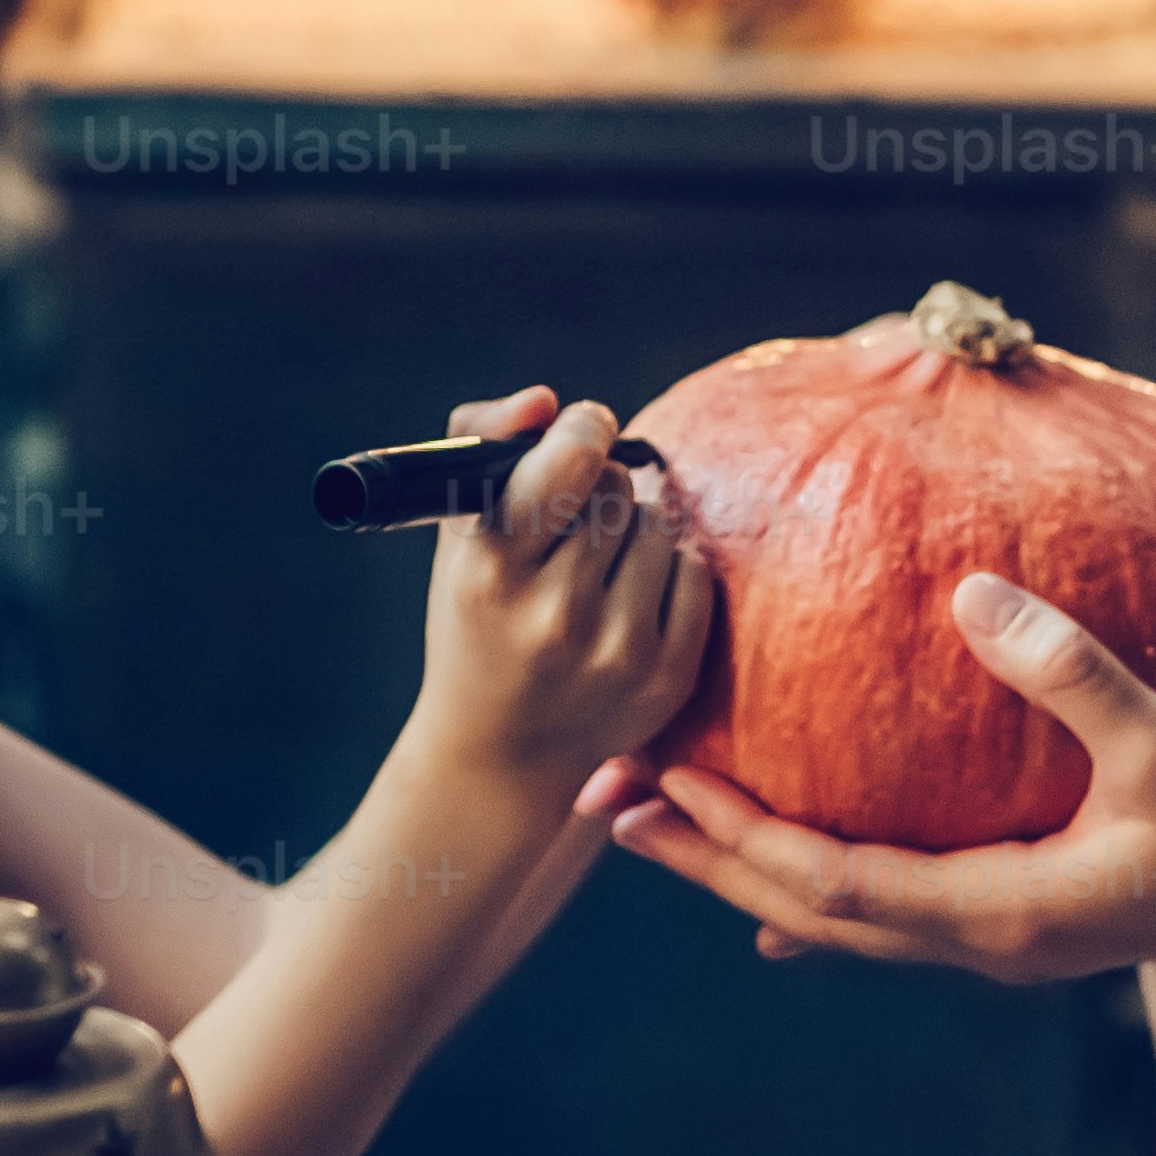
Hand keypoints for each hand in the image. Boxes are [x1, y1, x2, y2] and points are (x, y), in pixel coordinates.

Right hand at [403, 390, 710, 801]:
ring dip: (632, 531)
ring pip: (657, 526)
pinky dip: (670, 570)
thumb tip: (546, 401)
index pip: (568, 463)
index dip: (585, 429)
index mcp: (491, 570)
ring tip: (596, 570)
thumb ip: (487, 442)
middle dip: (598, 489)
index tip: (585, 430)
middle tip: (573, 525)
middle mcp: (554, 614)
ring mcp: (615, 651)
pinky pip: (696, 571)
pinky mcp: (665, 678)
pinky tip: (631, 597)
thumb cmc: (478, 619)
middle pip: (615, 489)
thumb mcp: (460, 536)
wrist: (500, 753)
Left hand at [595, 572, 1155, 986]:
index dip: (739, 837)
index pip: (835, 884)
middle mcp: (987, 940)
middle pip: (811, 911)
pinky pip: (894, 905)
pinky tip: (778, 888)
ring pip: (844, 914)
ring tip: (663, 816)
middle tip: (607, 800)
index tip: (659, 782)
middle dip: (707, 856)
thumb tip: (973, 597)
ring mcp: (1005, 935)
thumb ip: (1069, 672)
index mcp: (1002, 912)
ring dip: (748, 866)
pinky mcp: (1026, 913)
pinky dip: (822, 886)